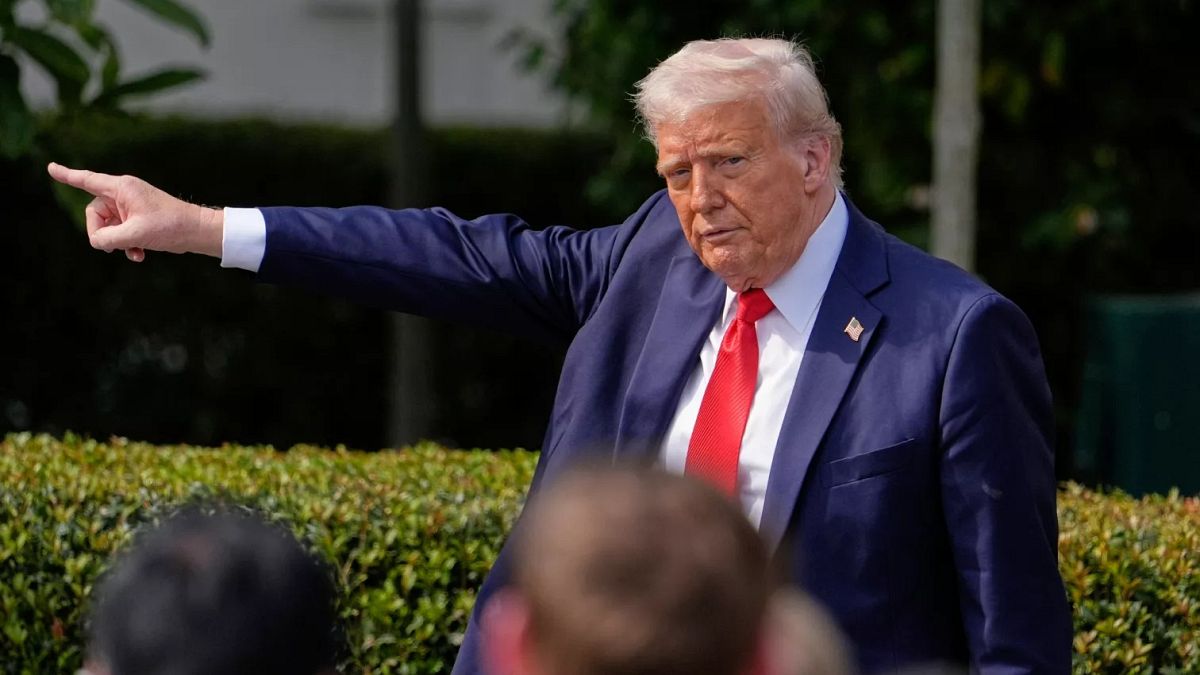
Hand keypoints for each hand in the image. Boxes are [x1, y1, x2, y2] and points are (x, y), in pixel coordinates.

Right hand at [47, 163, 223, 261]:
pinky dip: (127, 244)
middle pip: (95, 213)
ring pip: (109, 226)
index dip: (67, 175)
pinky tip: (139, 256)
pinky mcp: (139, 219)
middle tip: (113, 247)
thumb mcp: (134, 235)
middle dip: (102, 233)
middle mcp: (125, 194)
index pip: (87, 180)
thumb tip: (97, 242)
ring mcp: (132, 206)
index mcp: (122, 188)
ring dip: (117, 242)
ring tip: (133, 252)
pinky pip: (122, 232)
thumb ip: (108, 238)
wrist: (197, 232)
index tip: (51, 168)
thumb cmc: (170, 227)